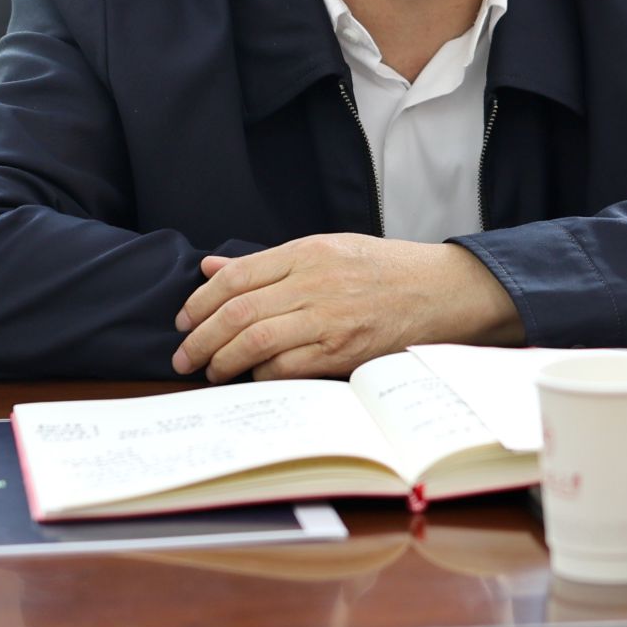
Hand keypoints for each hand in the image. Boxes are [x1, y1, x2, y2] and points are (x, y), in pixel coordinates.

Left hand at [171, 233, 523, 382]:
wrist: (442, 290)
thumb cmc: (385, 270)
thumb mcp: (327, 249)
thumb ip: (269, 263)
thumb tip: (211, 269)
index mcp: (307, 252)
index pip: (236, 276)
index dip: (200, 301)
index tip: (184, 321)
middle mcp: (314, 281)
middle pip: (237, 311)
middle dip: (201, 337)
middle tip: (184, 356)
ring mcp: (330, 317)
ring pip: (255, 340)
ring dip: (224, 360)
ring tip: (211, 370)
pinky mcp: (344, 350)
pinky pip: (288, 367)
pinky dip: (263, 374)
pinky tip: (254, 377)